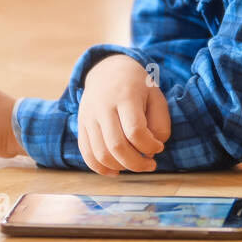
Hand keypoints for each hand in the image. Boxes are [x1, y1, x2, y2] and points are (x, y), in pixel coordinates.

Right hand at [78, 54, 170, 174]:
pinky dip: (100, 168)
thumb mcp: (156, 97)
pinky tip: (116, 171)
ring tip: (136, 165)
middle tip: (151, 164)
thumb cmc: (137, 86)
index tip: (159, 147)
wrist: (107, 70)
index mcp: (125, 96)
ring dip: (121, 167)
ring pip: (100, 154)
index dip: (150, 146)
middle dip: (137, 163)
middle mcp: (103, 107)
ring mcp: (88, 117)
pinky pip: (87, 153)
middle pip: (116, 146)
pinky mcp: (81, 126)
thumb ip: (160, 123)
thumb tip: (151, 151)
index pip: (135, 131)